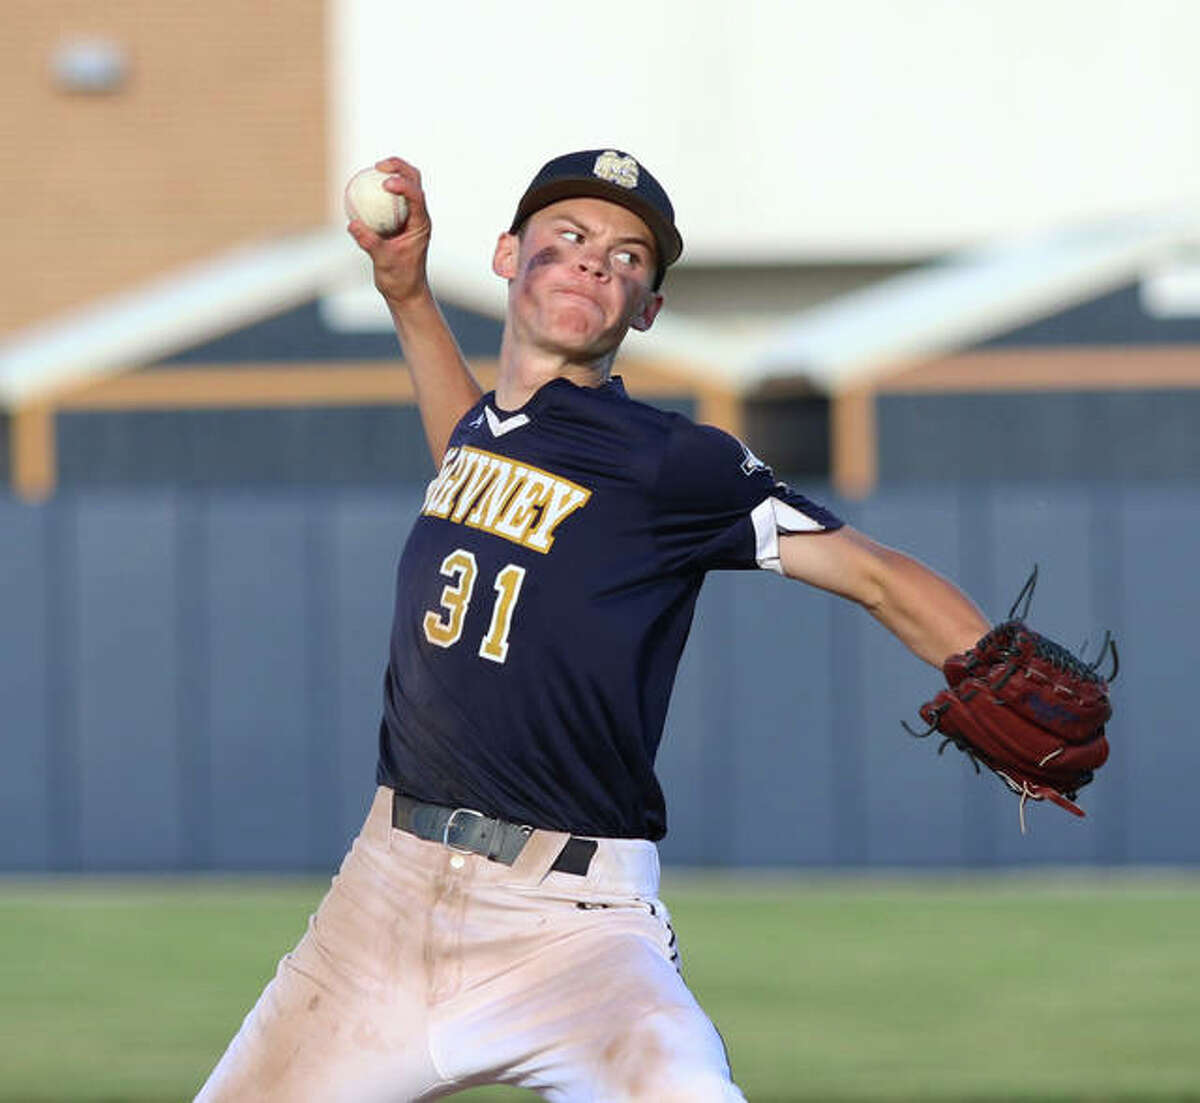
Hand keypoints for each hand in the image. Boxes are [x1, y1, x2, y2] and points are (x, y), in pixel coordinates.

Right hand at [346, 157, 432, 309]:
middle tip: (379, 166)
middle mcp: (418, 217)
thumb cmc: (400, 279)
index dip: (403, 184)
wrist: (406, 291)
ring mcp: (410, 218)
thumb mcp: (384, 262)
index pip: (416, 196)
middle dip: (399, 167)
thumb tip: (352, 225)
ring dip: (392, 173)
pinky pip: (390, 200)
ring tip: (372, 170)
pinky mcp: (400, 222)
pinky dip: (379, 192)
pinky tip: (362, 189)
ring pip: (405, 186)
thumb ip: (370, 242)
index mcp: (421, 224)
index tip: (384, 183)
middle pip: (414, 181)